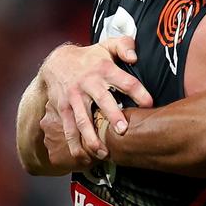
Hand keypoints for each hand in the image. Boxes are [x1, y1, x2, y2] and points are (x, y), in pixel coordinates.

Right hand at [40, 38, 152, 161]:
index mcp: (103, 69)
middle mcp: (88, 84)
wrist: (56, 63)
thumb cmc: (90, 58)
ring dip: (92, 137)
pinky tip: (84, 159)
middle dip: (112, 115)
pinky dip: (75, 145)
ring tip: (103, 153)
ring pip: (82, 120)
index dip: (137, 91)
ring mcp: (74, 99)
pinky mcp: (64, 110)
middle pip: (101, 100)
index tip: (149, 103)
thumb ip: (124, 46)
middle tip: (123, 131)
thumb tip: (135, 56)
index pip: (124, 80)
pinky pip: (68, 130)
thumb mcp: (107, 46)